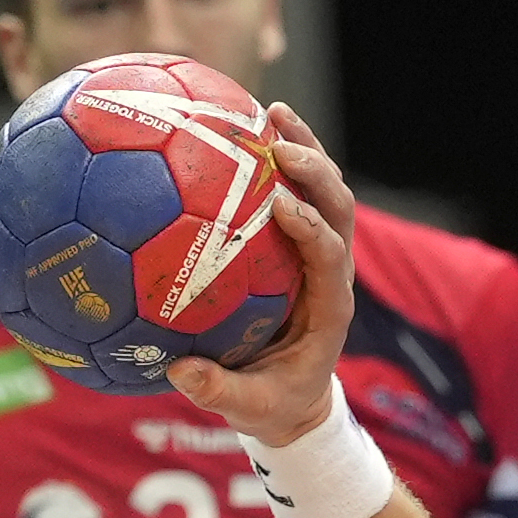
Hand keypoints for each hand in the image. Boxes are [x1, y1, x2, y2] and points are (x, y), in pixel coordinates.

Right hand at [167, 102, 358, 445]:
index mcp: (329, 306)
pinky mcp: (300, 241)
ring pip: (323, 188)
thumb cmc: (273, 403)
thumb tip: (179, 373)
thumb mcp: (248, 407)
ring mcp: (319, 250)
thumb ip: (218, 391)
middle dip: (314, 170)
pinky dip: (275, 159)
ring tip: (269, 111)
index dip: (310, 227)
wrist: (295, 398)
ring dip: (302, 148)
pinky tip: (240, 128)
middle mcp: (331, 270)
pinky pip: (293, 191)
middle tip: (276, 142)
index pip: (329, 256)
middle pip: (338, 206)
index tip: (279, 204)